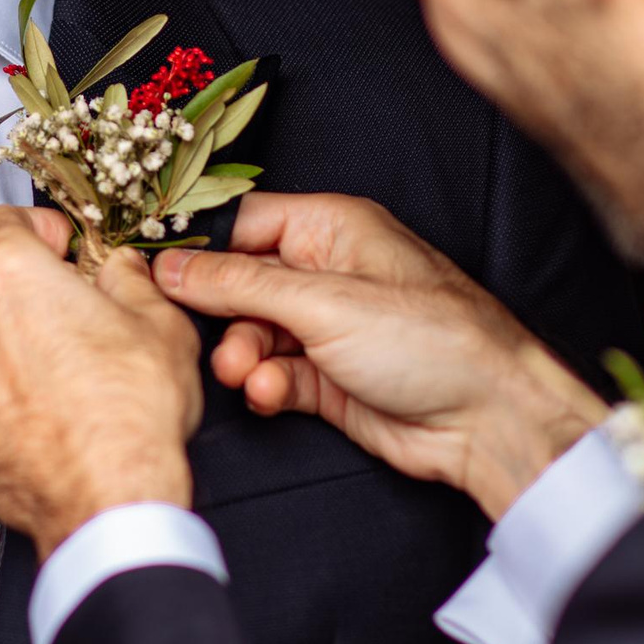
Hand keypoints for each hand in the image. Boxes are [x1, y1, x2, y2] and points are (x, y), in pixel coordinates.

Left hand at [0, 206, 203, 558]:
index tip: (54, 246)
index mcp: (9, 274)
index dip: (30, 226)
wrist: (107, 500)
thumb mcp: (159, 323)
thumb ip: (129, 280)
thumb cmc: (130, 415)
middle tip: (32, 293)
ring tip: (26, 358)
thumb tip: (120, 269)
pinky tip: (13, 408)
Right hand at [152, 193, 604, 519]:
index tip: (154, 271)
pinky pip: (274, 374)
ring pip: (253, 334)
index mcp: (333, 229)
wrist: (489, 420)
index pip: (244, 223)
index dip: (199, 248)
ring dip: (242, 356)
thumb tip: (174, 267)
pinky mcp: (330, 379)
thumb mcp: (325, 302)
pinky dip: (266, 385)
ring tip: (247, 374)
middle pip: (241, 283)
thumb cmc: (434, 340)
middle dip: (221, 314)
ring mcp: (329, 328)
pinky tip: (270, 394)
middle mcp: (328, 272)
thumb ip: (241, 285)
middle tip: (203, 339)